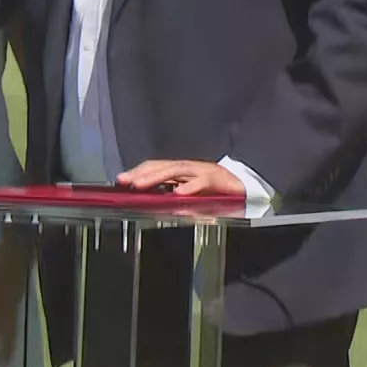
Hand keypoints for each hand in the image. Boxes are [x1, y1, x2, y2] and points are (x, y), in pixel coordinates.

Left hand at [117, 159, 246, 195]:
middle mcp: (188, 168)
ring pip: (175, 170)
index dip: (138, 172)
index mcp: (181, 172)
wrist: (245, 186)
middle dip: (141, 173)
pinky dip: (189, 187)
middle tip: (125, 181)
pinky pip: (201, 182)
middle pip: (161, 166)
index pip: (156, 167)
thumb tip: (154, 200)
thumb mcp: (191, 193)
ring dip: (156, 177)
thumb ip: (174, 194)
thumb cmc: (216, 190)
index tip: (120, 180)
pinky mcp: (216, 179)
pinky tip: (178, 193)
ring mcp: (201, 171)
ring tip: (141, 184)